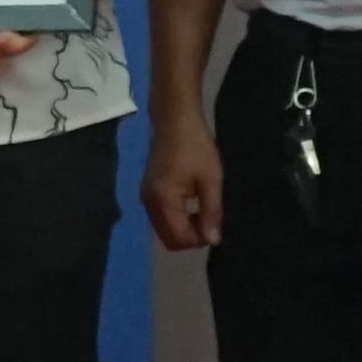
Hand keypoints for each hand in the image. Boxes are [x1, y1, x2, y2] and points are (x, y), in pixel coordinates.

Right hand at [142, 117, 223, 252]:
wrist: (175, 121)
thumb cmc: (196, 147)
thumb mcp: (211, 180)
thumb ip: (211, 212)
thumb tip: (213, 241)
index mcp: (163, 201)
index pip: (178, 238)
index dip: (199, 239)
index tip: (215, 224)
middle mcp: (149, 204)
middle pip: (168, 239)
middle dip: (190, 238)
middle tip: (209, 220)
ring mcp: (146, 198)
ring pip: (164, 230)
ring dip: (183, 229)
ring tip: (202, 210)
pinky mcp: (148, 192)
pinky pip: (161, 218)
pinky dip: (176, 219)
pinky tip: (190, 204)